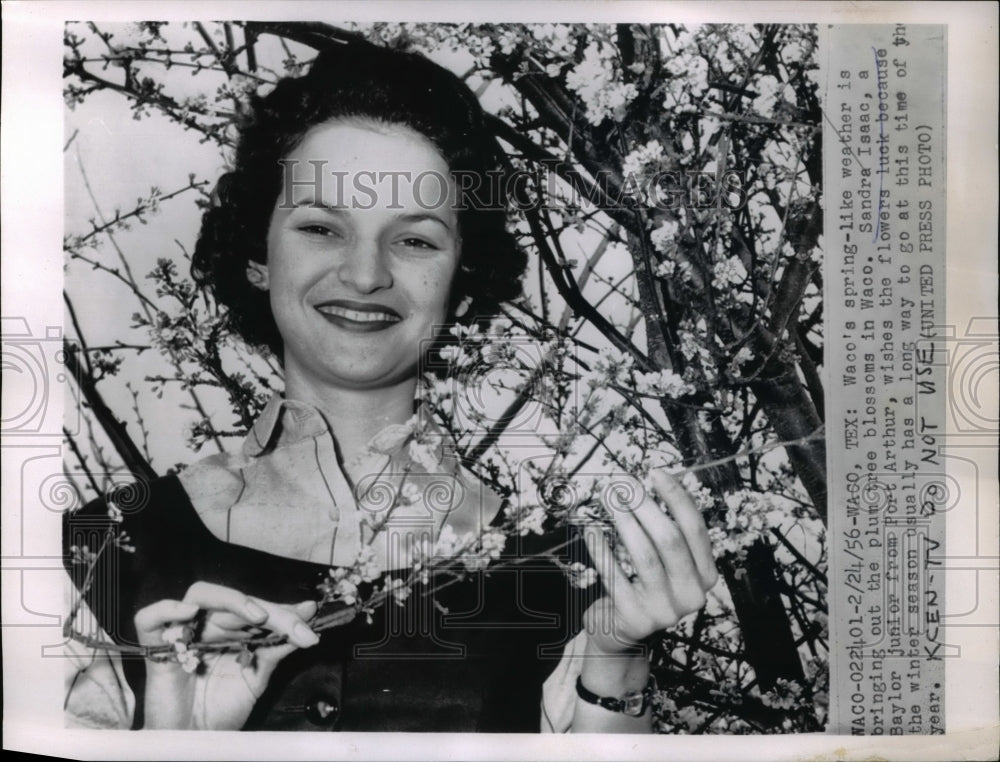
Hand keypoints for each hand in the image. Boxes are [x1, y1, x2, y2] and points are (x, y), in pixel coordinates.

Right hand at [135, 581, 319, 728]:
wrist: (192, 742)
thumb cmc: (219, 710)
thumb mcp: (256, 677)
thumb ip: (278, 646)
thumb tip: (308, 612)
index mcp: (230, 630)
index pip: (257, 607)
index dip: (283, 613)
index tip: (310, 622)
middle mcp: (207, 625)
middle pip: (236, 601)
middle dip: (271, 612)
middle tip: (297, 627)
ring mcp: (180, 633)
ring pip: (201, 595)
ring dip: (232, 601)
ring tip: (257, 616)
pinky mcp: (154, 647)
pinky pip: (151, 618)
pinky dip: (168, 609)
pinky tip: (190, 611)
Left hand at [581, 470, 718, 655]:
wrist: (623, 632)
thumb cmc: (645, 585)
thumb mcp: (667, 563)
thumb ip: (669, 531)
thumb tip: (657, 481)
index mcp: (706, 576)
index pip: (696, 529)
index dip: (676, 497)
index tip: (655, 472)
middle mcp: (692, 595)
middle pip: (670, 539)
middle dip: (645, 505)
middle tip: (622, 482)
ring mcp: (664, 610)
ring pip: (644, 555)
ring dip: (624, 521)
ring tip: (609, 499)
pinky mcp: (635, 618)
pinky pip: (615, 576)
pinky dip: (602, 550)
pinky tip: (591, 531)